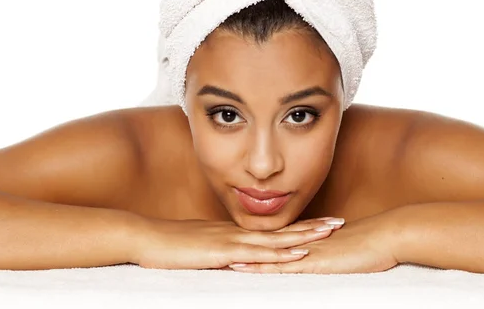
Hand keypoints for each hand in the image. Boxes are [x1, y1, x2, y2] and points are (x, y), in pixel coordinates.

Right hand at [131, 217, 343, 269]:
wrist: (145, 237)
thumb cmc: (167, 245)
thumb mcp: (198, 248)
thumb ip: (216, 252)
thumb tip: (231, 259)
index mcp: (233, 233)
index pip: (271, 230)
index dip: (296, 228)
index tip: (319, 225)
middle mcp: (237, 233)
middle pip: (281, 230)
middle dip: (311, 227)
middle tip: (338, 223)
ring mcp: (231, 240)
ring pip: (275, 238)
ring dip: (304, 236)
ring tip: (329, 233)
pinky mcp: (222, 251)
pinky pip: (256, 253)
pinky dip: (280, 252)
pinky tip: (298, 252)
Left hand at [228, 212, 399, 273]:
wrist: (386, 236)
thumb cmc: (370, 245)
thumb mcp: (343, 249)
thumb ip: (329, 252)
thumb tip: (321, 256)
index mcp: (306, 241)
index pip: (274, 242)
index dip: (253, 244)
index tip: (234, 245)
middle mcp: (301, 244)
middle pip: (265, 247)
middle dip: (242, 250)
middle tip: (219, 252)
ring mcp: (305, 252)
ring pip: (268, 257)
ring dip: (245, 260)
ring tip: (222, 261)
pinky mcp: (313, 263)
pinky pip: (282, 267)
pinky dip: (263, 268)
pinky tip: (247, 270)